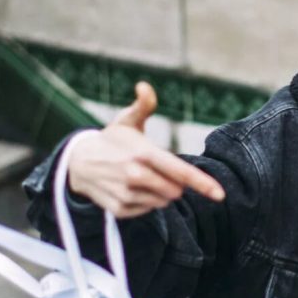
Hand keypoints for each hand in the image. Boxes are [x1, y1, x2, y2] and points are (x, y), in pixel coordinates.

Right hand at [66, 82, 224, 217]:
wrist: (77, 163)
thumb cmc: (110, 140)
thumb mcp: (126, 120)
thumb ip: (143, 105)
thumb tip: (145, 86)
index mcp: (143, 153)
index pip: (179, 171)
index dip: (202, 183)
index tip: (219, 194)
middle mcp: (135, 175)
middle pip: (175, 191)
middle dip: (175, 183)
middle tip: (157, 170)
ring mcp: (127, 194)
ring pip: (163, 202)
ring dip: (160, 193)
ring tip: (141, 178)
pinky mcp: (120, 209)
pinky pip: (147, 210)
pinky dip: (145, 202)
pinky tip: (131, 189)